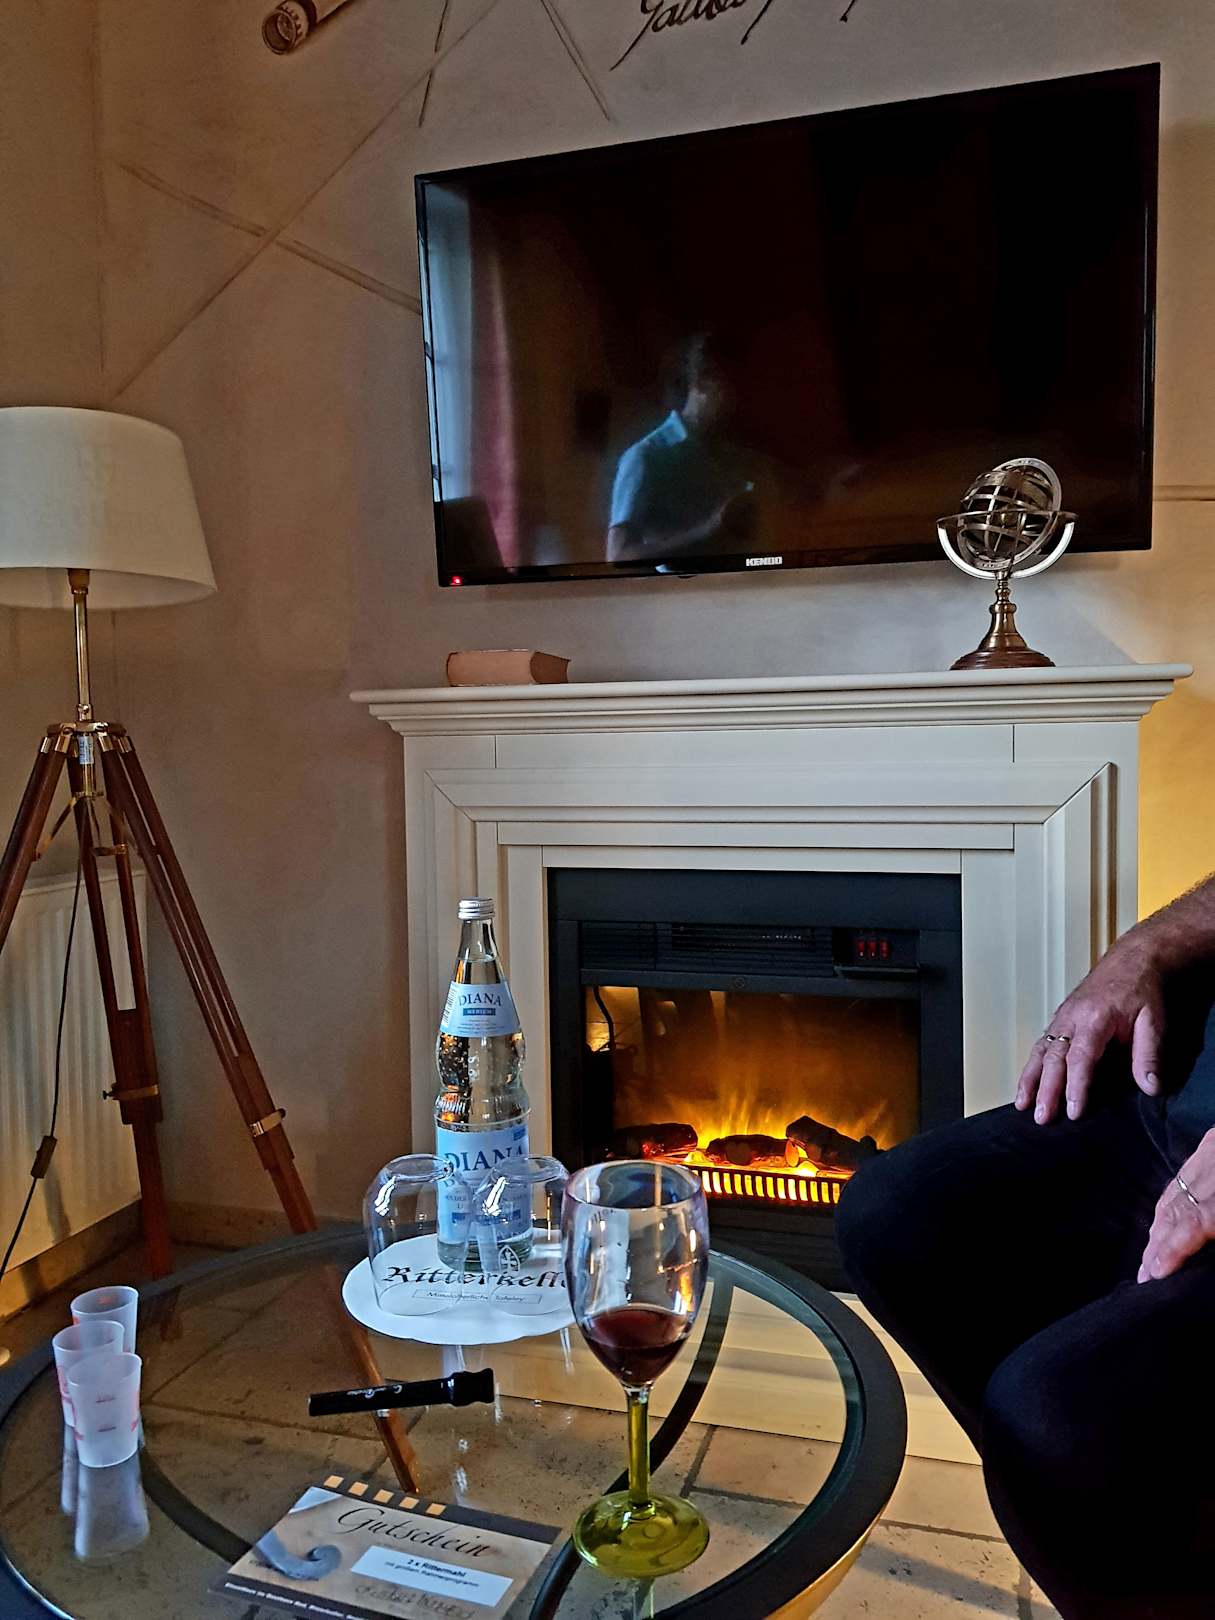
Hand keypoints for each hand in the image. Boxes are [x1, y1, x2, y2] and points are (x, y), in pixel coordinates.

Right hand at [1014, 935, 1164, 1123]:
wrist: (1130, 960)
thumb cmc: (1141, 989)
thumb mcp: (1153, 1020)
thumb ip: (1148, 1054)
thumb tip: (1150, 1087)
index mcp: (1094, 1018)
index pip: (1081, 1058)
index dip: (1076, 1086)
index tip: (1074, 1111)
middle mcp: (1072, 1018)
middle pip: (1053, 1058)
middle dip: (1046, 1089)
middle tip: (1042, 1117)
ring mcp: (1062, 1017)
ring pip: (1040, 1051)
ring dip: (1030, 1080)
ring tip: (1022, 1105)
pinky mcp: (1059, 1019)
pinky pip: (1040, 1044)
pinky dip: (1030, 1066)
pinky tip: (1026, 1084)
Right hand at [1138, 1133, 1214, 1281]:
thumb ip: (1214, 1224)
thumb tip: (1194, 1244)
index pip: (1193, 1222)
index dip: (1171, 1249)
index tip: (1154, 1273)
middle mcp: (1211, 1170)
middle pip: (1177, 1210)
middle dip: (1158, 1243)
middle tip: (1143, 1273)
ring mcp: (1208, 1154)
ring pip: (1174, 1193)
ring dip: (1160, 1225)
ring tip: (1149, 1254)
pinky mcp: (1210, 1143)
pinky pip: (1180, 1177)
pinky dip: (1170, 1201)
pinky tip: (1163, 1218)